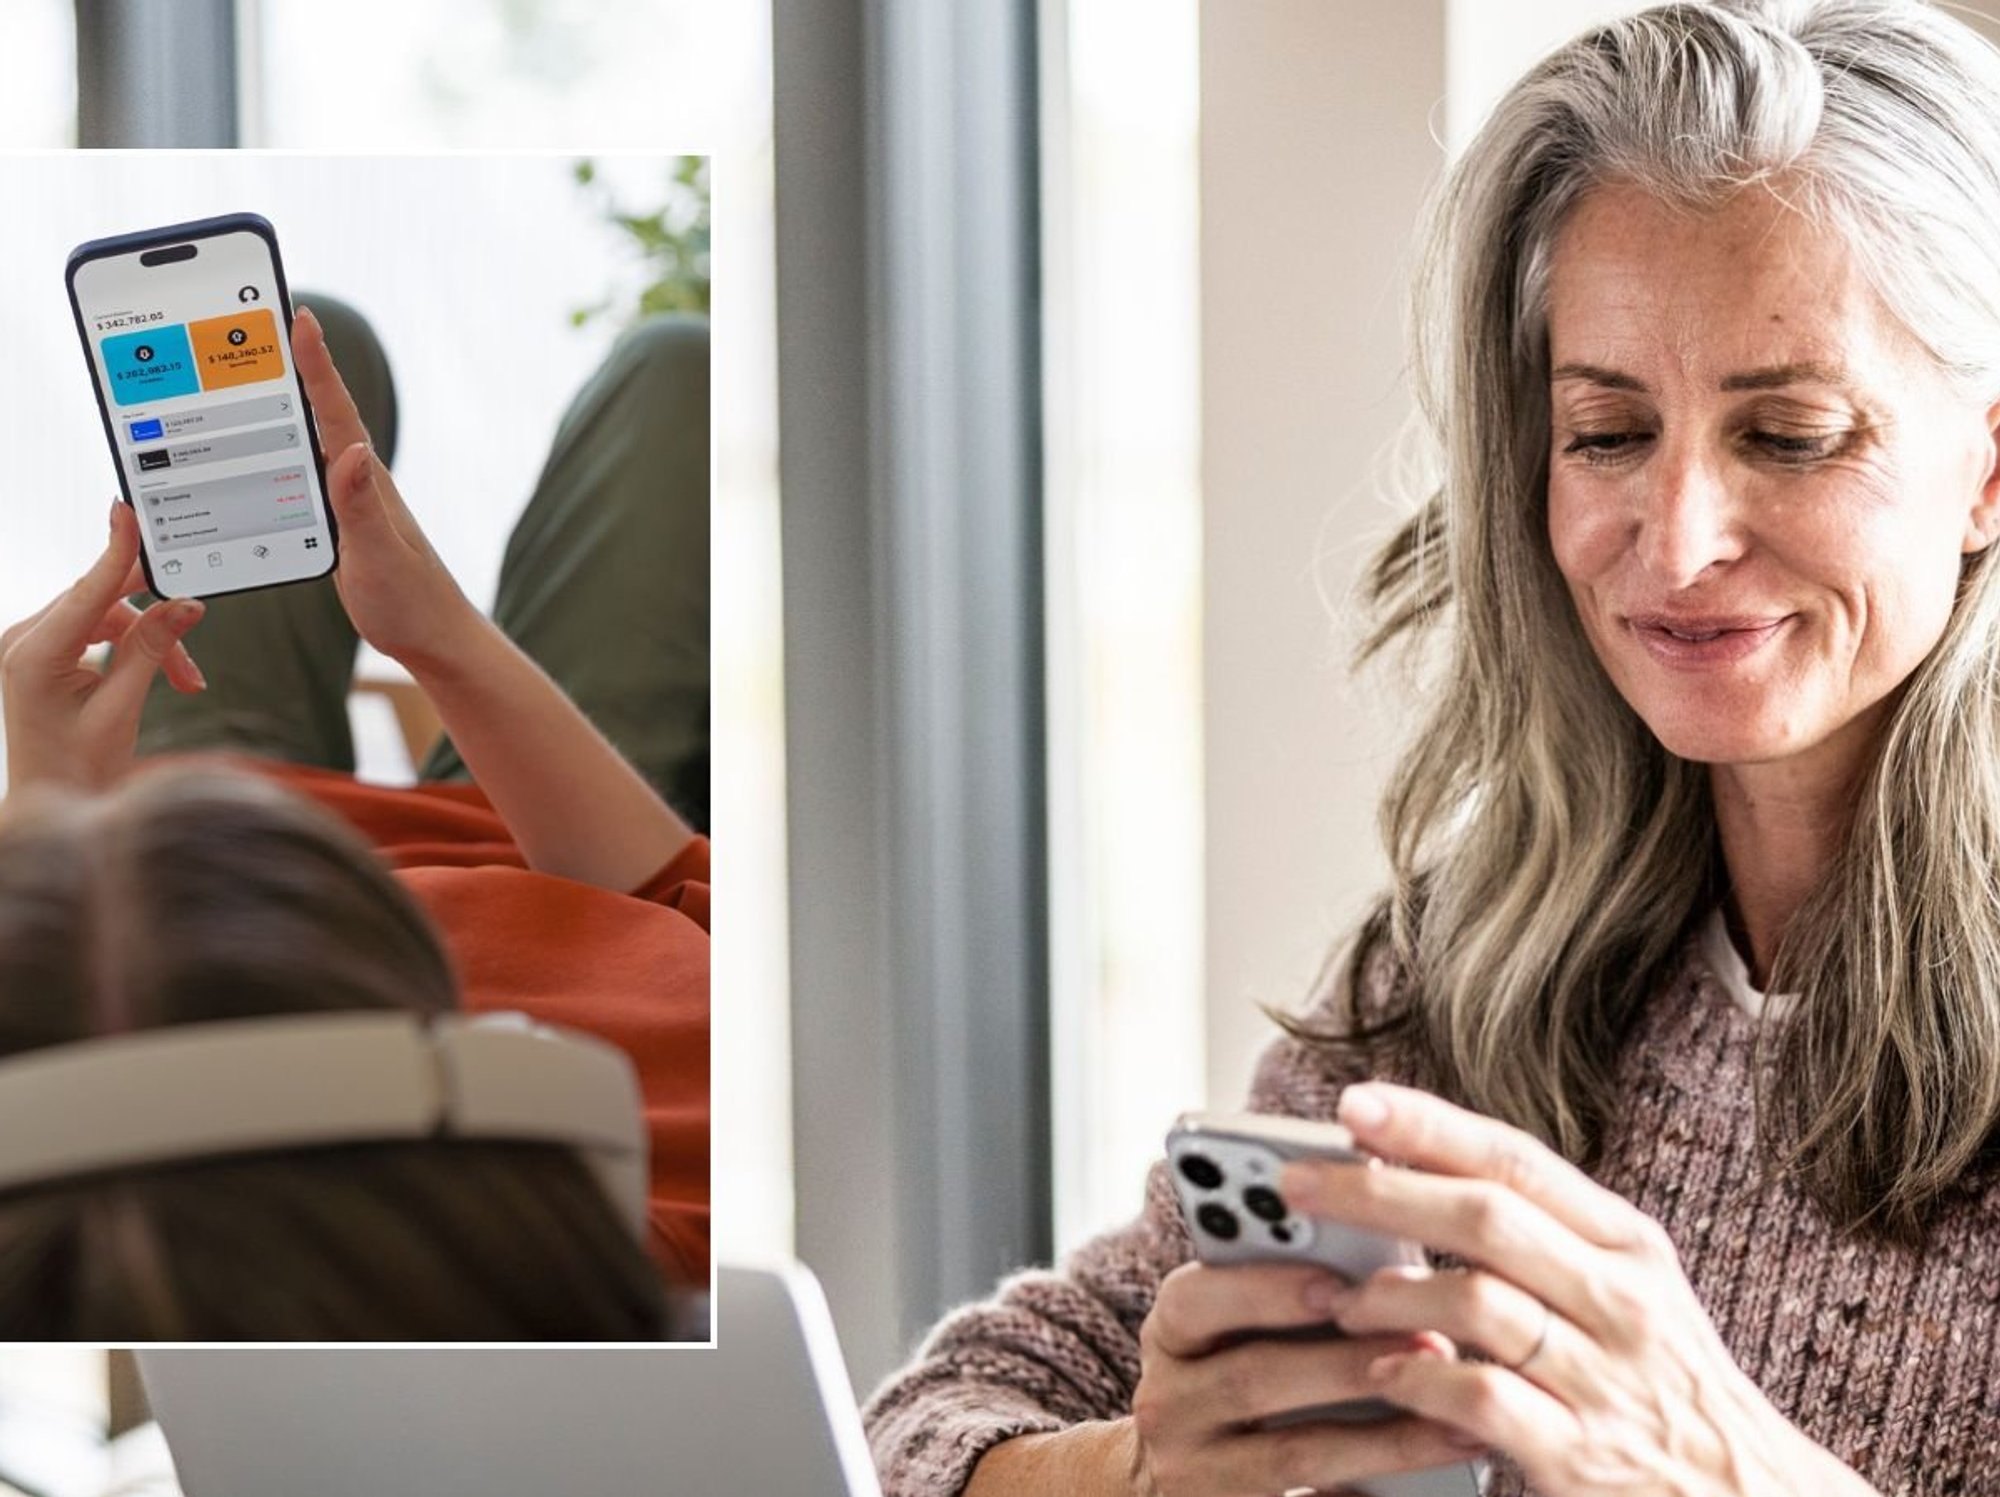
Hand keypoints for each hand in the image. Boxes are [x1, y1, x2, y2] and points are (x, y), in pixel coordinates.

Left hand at [1, 500, 205, 792]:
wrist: (55, 800)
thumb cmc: (80, 767)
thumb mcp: (122, 708)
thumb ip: (152, 649)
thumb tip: (184, 605)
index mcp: (33, 655)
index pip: (86, 591)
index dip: (114, 551)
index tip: (126, 512)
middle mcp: (25, 642)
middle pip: (102, 601)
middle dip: (154, 619)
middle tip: (195, 621)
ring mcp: (33, 646)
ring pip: (108, 616)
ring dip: (152, 641)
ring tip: (185, 679)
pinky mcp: (47, 653)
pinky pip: (99, 631)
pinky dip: (135, 648)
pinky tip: (164, 675)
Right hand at [290, 306, 478, 667]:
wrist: (434, 641)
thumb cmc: (411, 604)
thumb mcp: (378, 558)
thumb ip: (362, 508)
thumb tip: (353, 452)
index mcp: (367, 483)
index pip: (336, 413)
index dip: (316, 365)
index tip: (299, 318)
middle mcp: (359, 483)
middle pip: (319, 415)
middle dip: (293, 368)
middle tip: (259, 323)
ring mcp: (350, 502)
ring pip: (310, 443)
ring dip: (284, 405)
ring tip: (248, 370)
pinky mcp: (340, 525)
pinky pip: (303, 477)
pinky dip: (280, 453)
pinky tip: (257, 452)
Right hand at [1126, 1256, 1483, 1494]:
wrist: (1176, 1479)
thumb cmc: (1236, 1370)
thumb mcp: (1233, 1327)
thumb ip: (1282, 1293)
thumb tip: (1380, 1268)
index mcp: (1171, 1335)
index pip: (1193, 1299)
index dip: (1265, 1288)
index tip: (1336, 1280)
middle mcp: (1167, 1403)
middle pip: (1253, 1378)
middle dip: (1346, 1361)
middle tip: (1430, 1342)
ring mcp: (1193, 1471)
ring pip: (1293, 1454)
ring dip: (1383, 1435)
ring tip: (1455, 1416)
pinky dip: (1377, 1490)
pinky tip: (1433, 1473)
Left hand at [1279, 1083, 1875, 1496]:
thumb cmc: (1664, 1387)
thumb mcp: (1625, 1293)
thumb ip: (1539, 1240)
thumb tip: (1415, 1175)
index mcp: (1628, 1244)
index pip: (1516, 1161)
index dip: (1428, 1126)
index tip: (1351, 1103)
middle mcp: (1622, 1299)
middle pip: (1483, 1218)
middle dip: (1378, 1193)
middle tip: (1297, 1186)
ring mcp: (1605, 1379)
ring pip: (1474, 1303)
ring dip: (1387, 1294)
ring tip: (1338, 1298)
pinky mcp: (1581, 1456)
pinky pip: (1479, 1396)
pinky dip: (1418, 1378)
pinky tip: (1383, 1374)